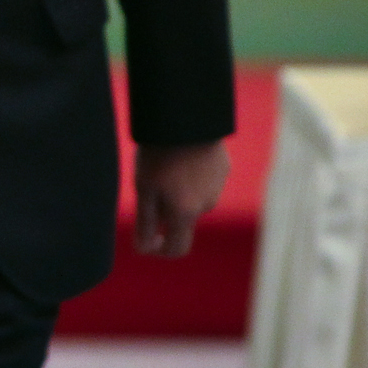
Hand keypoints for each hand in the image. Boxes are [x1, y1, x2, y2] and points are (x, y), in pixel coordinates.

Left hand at [133, 138, 229, 257]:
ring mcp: (219, 186)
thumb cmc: (159, 152)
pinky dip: (191, 174)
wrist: (185, 118)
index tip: (147, 240)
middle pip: (182, 219)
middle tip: (148, 181)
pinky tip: (180, 153)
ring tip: (163, 161)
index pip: (177, 248)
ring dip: (178, 190)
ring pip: (193, 198)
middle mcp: (207, 205)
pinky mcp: (223, 167)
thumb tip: (143, 249)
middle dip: (165, 210)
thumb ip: (145, 222)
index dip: (161, 250)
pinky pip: (204, 179)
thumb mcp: (144, 188)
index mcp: (185, 213)